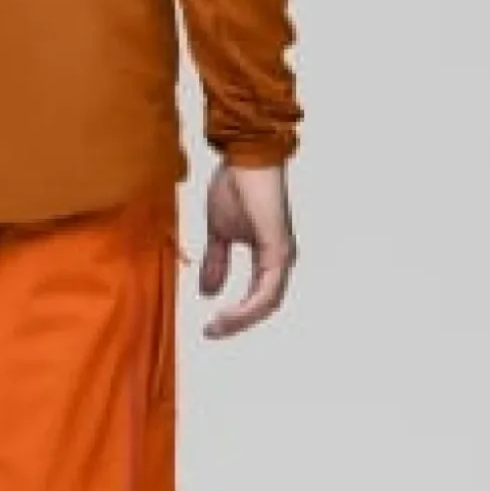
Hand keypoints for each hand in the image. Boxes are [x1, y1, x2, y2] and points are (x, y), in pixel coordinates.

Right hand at [197, 161, 296, 339]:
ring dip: (241, 319)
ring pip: (268, 303)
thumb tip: (207, 291)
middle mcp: (281, 260)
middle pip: (265, 306)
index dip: (236, 315)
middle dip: (237, 324)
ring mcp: (282, 255)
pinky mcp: (278, 249)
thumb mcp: (219, 233)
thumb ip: (216, 263)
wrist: (244, 157)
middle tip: (212, 333)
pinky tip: (229, 312)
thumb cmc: (236, 186)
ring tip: (217, 326)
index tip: (210, 326)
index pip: (257, 297)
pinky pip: (268, 290)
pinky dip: (249, 306)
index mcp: (268, 256)